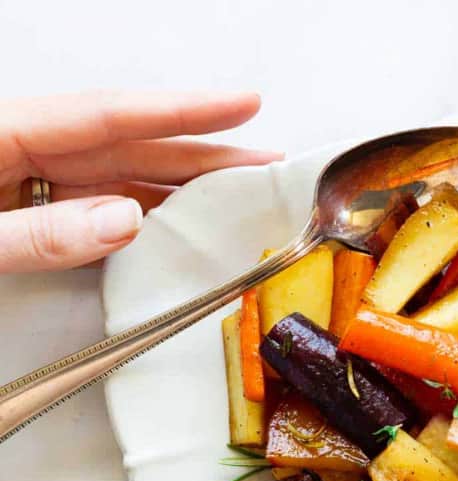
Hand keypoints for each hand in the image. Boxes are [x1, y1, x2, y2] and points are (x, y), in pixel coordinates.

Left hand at [0, 90, 280, 273]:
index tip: (243, 105)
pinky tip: (182, 231)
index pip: (109, 114)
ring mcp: (25, 183)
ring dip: (183, 191)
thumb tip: (123, 222)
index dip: (183, 111)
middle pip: (129, 146)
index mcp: (1, 132)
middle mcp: (23, 151)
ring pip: (121, 180)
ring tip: (241, 200)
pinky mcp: (26, 215)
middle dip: (204, 154)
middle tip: (266, 166)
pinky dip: (146, 222)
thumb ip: (40, 233)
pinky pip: (98, 212)